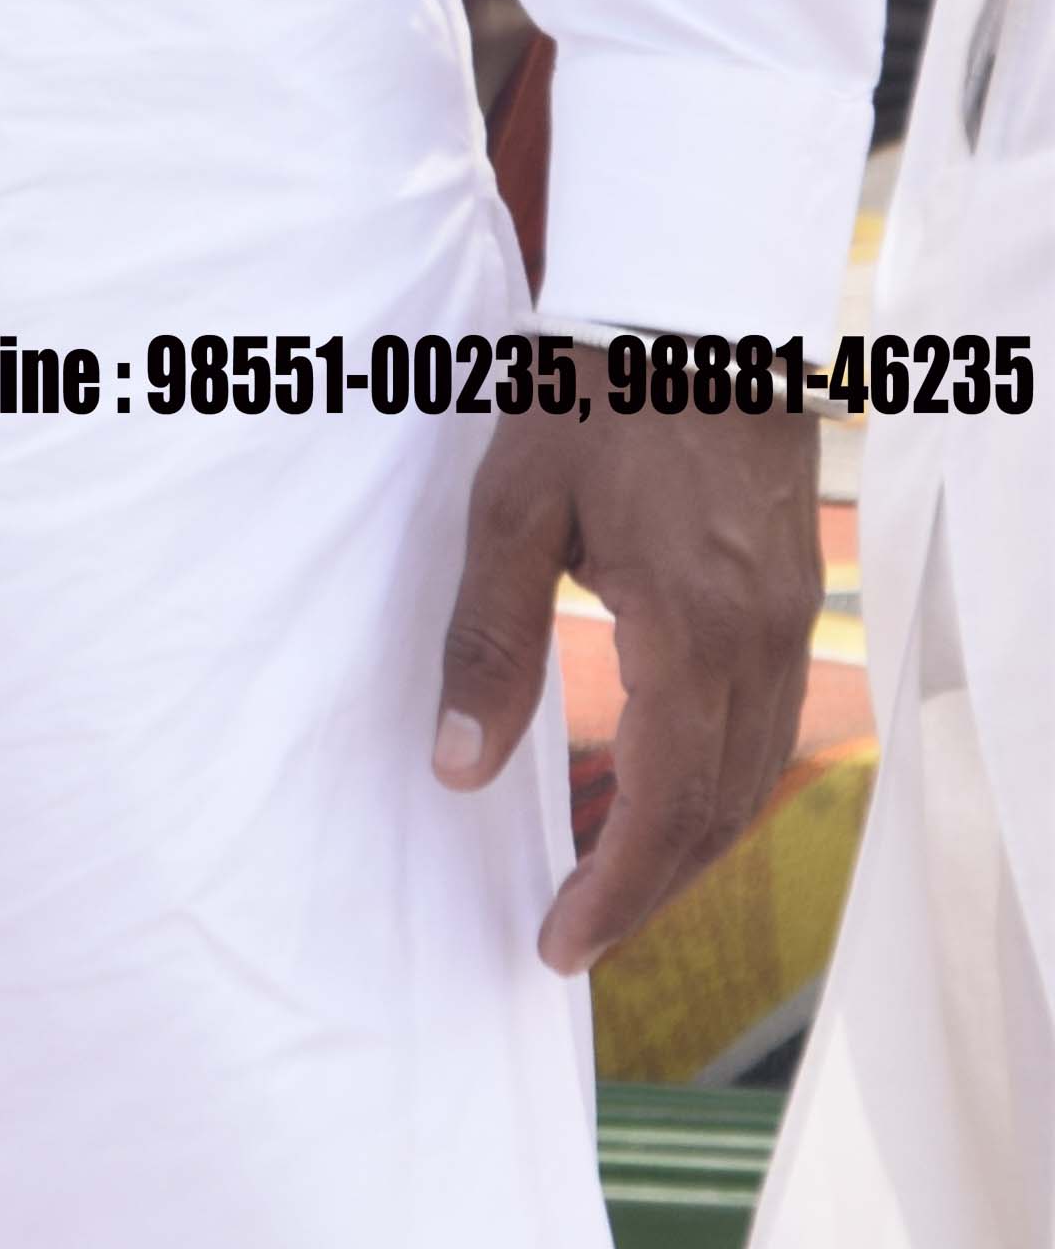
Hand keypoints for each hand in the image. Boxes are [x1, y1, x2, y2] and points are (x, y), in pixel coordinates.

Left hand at [430, 393, 820, 972]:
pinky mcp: (790, 592)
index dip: (615, 889)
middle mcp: (759, 640)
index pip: (664, 805)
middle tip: (575, 934)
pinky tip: (668, 789)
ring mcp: (788, 617)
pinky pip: (767, 723)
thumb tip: (458, 769)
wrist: (690, 304)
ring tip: (613, 882)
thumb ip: (490, 642)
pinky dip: (719, 780)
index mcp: (691, 631)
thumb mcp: (511, 511)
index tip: (559, 945)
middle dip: (649, 886)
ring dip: (688, 842)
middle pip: (719, 810)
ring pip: (753, 774)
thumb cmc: (590, 397)